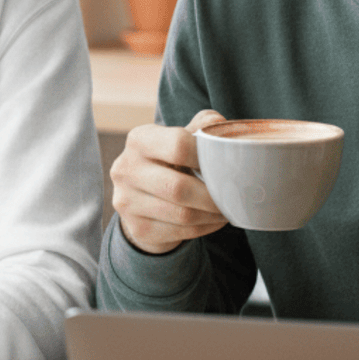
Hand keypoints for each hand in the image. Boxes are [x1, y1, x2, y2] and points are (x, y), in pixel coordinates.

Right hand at [110, 109, 229, 254]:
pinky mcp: (137, 227)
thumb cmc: (168, 161)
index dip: (207, 156)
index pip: (178, 145)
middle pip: (178, 187)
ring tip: (227, 209)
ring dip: (212, 215)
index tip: (226, 164)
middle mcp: (126, 169)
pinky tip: (213, 220)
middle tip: (232, 196)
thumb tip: (224, 129)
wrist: (139, 195)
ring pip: (182, 215)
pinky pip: (181, 232)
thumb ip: (201, 127)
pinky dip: (205, 228)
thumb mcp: (179, 138)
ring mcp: (127, 200)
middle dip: (212, 195)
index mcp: (139, 139)